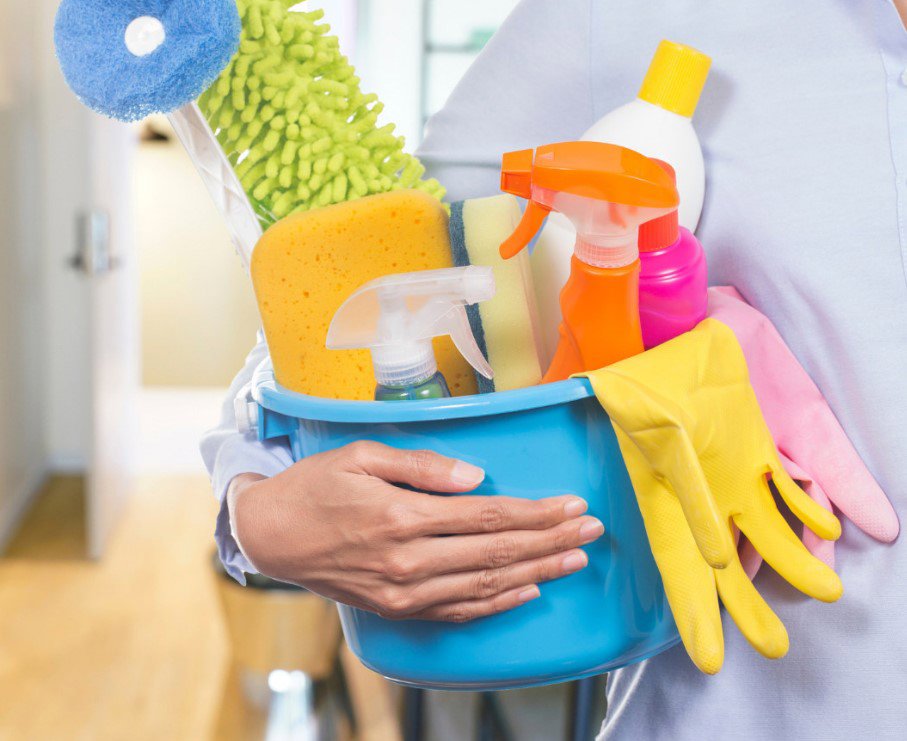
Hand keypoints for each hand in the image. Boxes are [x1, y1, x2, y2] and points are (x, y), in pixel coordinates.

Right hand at [228, 441, 602, 622]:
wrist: (271, 536)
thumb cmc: (315, 487)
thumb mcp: (361, 456)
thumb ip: (420, 466)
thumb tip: (475, 476)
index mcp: (401, 518)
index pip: (487, 516)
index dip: (535, 512)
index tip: (571, 504)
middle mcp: (408, 562)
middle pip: (497, 553)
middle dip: (551, 540)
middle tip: (591, 529)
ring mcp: (404, 593)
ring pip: (486, 586)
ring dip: (537, 572)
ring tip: (575, 559)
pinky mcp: (398, 610)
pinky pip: (458, 611)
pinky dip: (497, 604)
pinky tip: (527, 592)